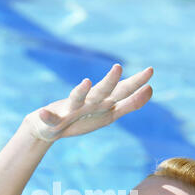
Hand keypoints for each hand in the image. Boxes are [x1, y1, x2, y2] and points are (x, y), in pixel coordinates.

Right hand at [24, 64, 152, 143]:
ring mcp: (71, 110)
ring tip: (86, 82)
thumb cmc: (84, 118)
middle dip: (110, 82)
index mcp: (103, 102)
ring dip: (80, 91)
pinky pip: (50, 119)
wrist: (51, 127)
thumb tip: (151, 89)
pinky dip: (46, 116)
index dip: (136, 83)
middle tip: (118, 67)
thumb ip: (130, 103)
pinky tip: (43, 113)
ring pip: (76, 99)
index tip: (151, 71)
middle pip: (102, 91)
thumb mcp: (110, 114)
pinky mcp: (53, 120)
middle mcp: (88, 102)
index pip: (122, 91)